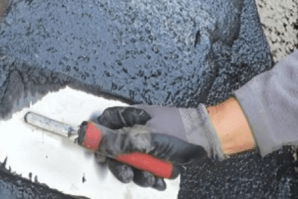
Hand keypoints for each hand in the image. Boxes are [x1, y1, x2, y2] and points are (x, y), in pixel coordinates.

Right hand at [80, 105, 223, 189]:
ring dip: (140, 173)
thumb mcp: (145, 139)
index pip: (105, 123)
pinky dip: (152, 175)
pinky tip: (159, 179)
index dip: (99, 139)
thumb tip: (88, 136)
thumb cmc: (181, 132)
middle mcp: (138, 127)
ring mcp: (149, 141)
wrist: (208, 139)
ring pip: (133, 161)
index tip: (102, 155)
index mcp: (132, 117)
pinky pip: (147, 167)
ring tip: (152, 176)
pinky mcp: (158, 153)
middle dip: (123, 166)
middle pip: (117, 148)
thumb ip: (116, 141)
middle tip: (129, 174)